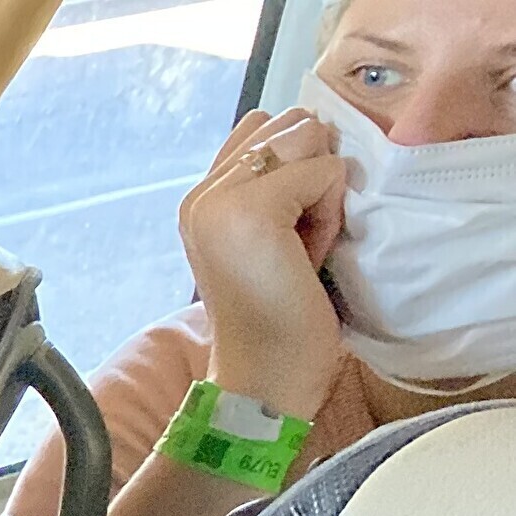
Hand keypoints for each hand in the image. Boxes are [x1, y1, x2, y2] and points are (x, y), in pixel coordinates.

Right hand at [180, 107, 351, 422]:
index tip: (287, 228)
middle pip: (289, 123)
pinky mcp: (250, 211)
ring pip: (307, 140)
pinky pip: (324, 171)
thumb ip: (275, 183)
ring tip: (303, 245)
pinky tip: (310, 254)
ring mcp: (219, 201)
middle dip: (311, 173)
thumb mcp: (272, 235)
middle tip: (297, 239)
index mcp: (200, 199)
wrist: (265, 377)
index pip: (263, 125)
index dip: (296, 166)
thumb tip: (317, 130)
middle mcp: (200, 193)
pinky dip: (331, 212)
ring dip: (322, 190)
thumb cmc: (280, 314)